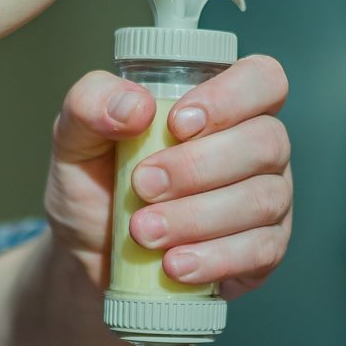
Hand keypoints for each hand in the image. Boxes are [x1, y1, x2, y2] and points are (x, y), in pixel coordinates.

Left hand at [43, 55, 292, 298]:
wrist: (90, 254)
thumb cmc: (95, 183)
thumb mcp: (75, 137)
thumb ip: (90, 103)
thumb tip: (136, 106)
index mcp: (225, 105)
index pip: (263, 79)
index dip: (231, 97)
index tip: (177, 125)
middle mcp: (259, 147)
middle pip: (265, 142)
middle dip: (198, 167)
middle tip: (142, 186)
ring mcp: (270, 198)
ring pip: (262, 199)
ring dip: (198, 218)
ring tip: (143, 232)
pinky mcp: (265, 249)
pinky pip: (261, 251)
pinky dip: (215, 258)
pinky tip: (175, 265)